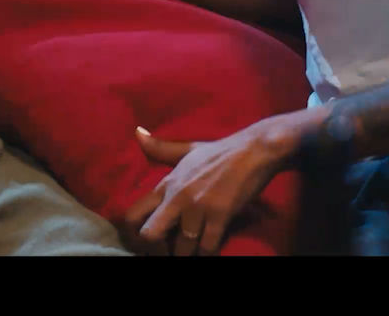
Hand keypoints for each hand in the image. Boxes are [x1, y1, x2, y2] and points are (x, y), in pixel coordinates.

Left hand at [121, 120, 299, 256]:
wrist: (255, 149)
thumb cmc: (221, 151)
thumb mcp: (187, 149)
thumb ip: (160, 148)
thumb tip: (137, 133)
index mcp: (166, 183)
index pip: (133, 214)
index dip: (133, 235)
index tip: (146, 243)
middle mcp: (177, 196)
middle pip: (150, 235)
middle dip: (157, 251)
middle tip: (169, 251)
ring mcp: (198, 207)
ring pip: (181, 248)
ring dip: (186, 254)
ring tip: (191, 252)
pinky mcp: (220, 215)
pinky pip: (207, 247)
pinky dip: (207, 254)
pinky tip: (208, 252)